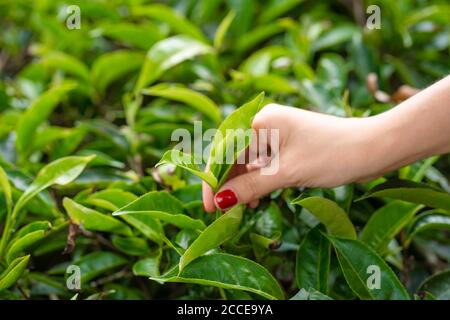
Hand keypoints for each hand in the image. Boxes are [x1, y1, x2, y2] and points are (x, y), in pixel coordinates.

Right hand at [202, 104, 381, 211]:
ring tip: (239, 209)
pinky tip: (256, 199)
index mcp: (261, 121)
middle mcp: (266, 123)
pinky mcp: (288, 146)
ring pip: (248, 162)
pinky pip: (263, 164)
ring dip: (242, 185)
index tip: (210, 206)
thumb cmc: (332, 154)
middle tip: (221, 211)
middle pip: (234, 156)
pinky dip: (258, 182)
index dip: (214, 180)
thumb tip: (221, 201)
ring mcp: (277, 134)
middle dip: (227, 183)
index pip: (225, 151)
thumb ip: (251, 186)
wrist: (373, 148)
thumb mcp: (287, 173)